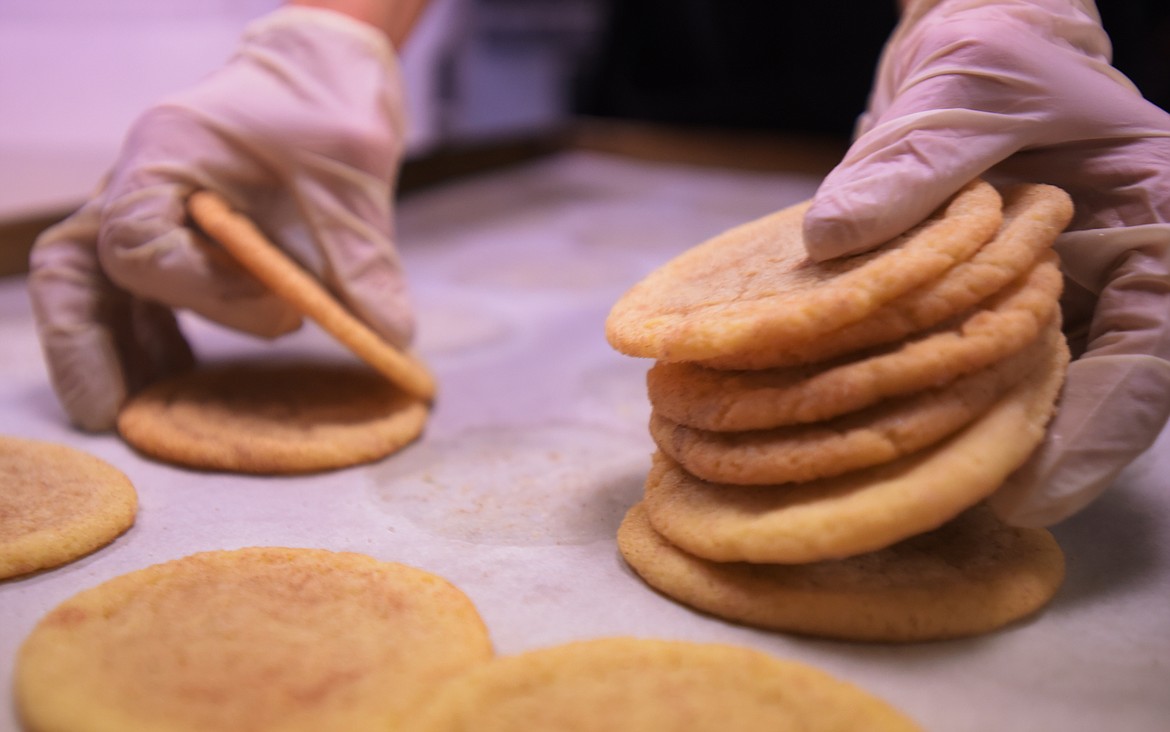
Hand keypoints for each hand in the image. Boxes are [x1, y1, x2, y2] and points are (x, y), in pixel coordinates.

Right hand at [29, 6, 414, 430]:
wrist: (324, 79)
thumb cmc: (330, 110)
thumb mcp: (353, 183)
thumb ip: (363, 260)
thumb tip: (389, 340)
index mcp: (168, 152)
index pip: (138, 241)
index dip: (203, 292)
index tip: (279, 308)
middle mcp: (139, 181)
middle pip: (73, 269)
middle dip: (83, 344)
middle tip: (108, 416)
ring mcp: (146, 207)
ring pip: (91, 286)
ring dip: (114, 352)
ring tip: (147, 416)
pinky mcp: (170, 235)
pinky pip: (135, 295)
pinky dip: (150, 340)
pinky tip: (183, 381)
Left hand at [802, 0, 1169, 525]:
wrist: (973, 42)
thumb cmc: (1002, 47)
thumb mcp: (971, 80)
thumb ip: (920, 154)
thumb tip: (834, 235)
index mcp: (1150, 226)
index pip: (1150, 348)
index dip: (1099, 430)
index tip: (1032, 491)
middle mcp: (1106, 277)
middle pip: (1085, 393)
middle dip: (1019, 453)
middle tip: (946, 510)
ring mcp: (1046, 296)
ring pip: (1020, 390)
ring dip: (963, 436)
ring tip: (895, 487)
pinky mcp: (981, 303)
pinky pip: (959, 362)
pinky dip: (918, 393)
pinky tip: (864, 424)